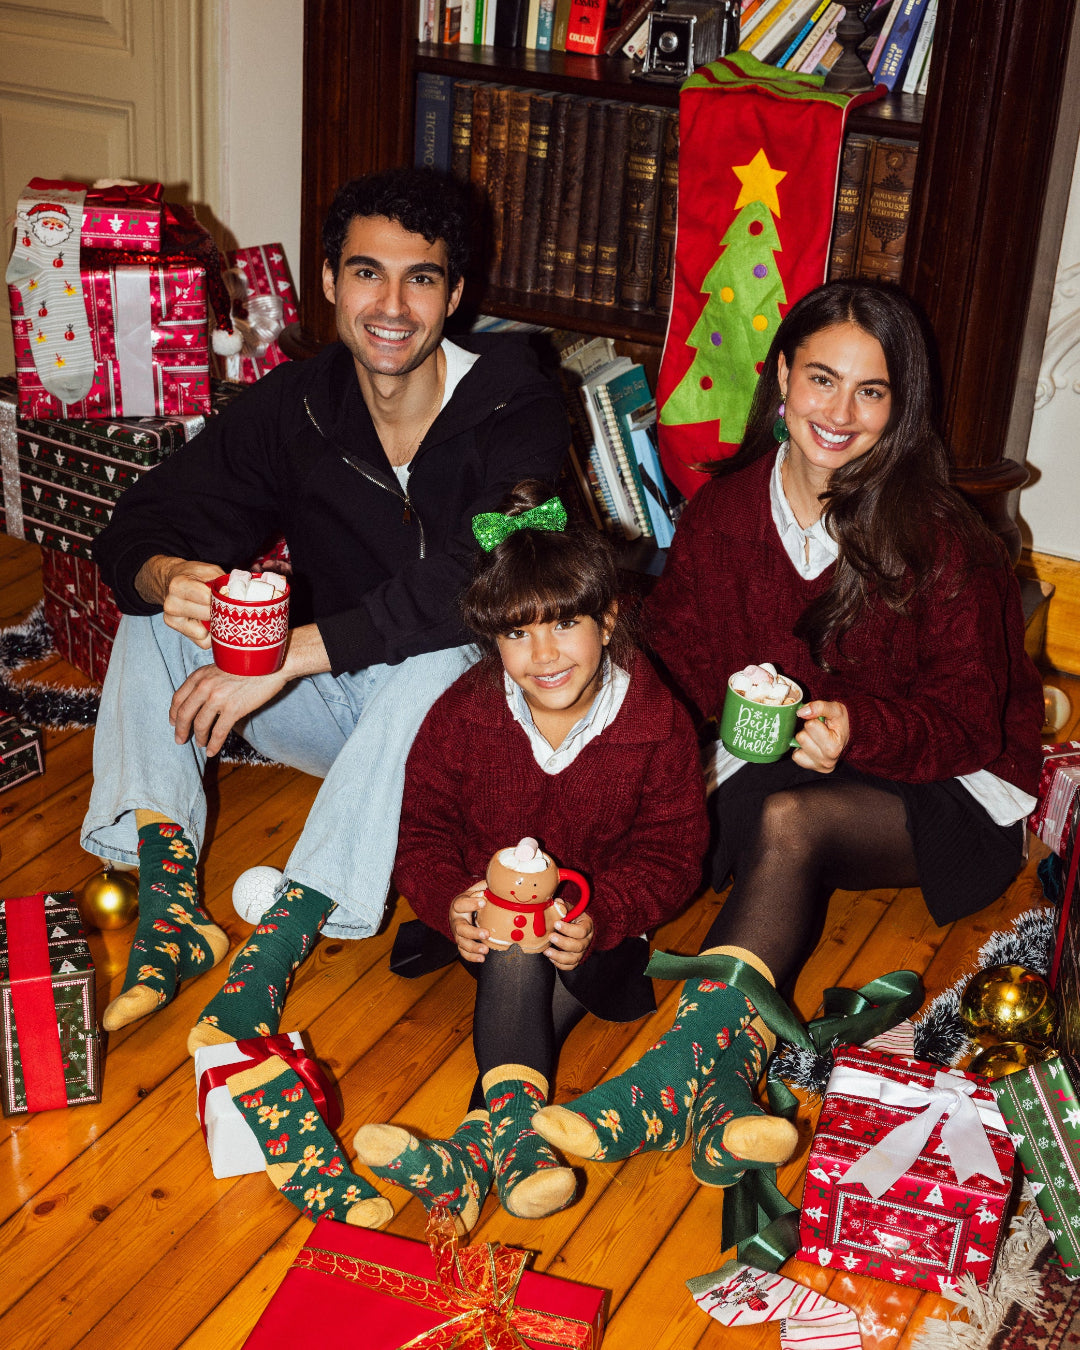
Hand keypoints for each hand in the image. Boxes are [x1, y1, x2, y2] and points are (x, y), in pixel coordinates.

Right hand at [136, 556, 223, 647]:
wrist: (170, 582)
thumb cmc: (193, 576)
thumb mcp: (208, 570)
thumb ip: (222, 581)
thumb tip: (237, 596)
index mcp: (178, 585)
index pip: (206, 598)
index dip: (221, 597)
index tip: (226, 594)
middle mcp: (172, 605)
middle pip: (207, 615)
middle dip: (219, 610)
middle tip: (223, 604)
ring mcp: (173, 620)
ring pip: (205, 631)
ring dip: (215, 624)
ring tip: (214, 611)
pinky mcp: (180, 632)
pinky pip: (204, 642)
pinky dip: (210, 634)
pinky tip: (209, 622)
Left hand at [170, 663, 289, 755]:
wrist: (270, 663)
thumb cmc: (249, 663)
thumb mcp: (221, 666)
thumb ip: (209, 679)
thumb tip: (203, 697)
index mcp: (200, 675)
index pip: (178, 697)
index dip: (173, 713)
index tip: (173, 722)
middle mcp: (205, 687)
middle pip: (184, 713)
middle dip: (180, 729)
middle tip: (180, 739)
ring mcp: (218, 699)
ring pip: (200, 725)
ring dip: (199, 737)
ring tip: (200, 744)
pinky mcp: (233, 709)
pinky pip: (218, 732)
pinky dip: (214, 744)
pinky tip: (212, 751)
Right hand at [449, 882, 488, 962]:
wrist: (460, 911)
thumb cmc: (471, 900)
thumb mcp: (474, 891)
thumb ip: (482, 887)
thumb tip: (496, 883)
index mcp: (458, 905)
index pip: (461, 904)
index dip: (472, 903)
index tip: (484, 901)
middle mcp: (456, 920)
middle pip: (461, 928)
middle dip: (473, 932)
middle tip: (487, 934)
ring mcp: (457, 934)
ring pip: (462, 942)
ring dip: (473, 947)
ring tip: (486, 950)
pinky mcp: (461, 943)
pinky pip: (463, 952)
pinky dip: (471, 957)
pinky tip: (482, 958)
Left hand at [546, 910, 593, 970]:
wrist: (581, 926)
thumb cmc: (574, 917)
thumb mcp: (571, 909)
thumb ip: (564, 907)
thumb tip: (557, 902)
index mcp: (587, 926)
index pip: (581, 931)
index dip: (568, 929)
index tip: (556, 924)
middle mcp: (587, 941)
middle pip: (578, 946)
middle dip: (562, 942)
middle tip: (550, 937)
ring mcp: (582, 952)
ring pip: (574, 959)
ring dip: (559, 956)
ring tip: (547, 951)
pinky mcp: (576, 959)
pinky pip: (570, 966)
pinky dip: (559, 964)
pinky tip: (550, 957)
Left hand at [792, 700, 849, 773]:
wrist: (843, 736)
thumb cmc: (839, 722)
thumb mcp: (835, 708)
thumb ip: (820, 707)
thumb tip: (801, 712)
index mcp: (835, 746)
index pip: (810, 725)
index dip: (814, 720)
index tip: (822, 722)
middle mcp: (827, 760)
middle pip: (801, 737)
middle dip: (807, 730)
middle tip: (818, 730)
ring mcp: (818, 765)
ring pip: (797, 745)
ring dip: (804, 738)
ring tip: (815, 737)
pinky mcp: (809, 766)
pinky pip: (795, 755)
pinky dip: (800, 748)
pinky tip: (810, 746)